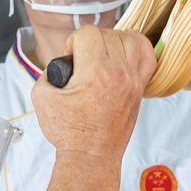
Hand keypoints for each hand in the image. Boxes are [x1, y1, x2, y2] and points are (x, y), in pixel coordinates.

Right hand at [31, 27, 156, 163]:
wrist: (90, 156)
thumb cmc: (70, 133)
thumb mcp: (42, 97)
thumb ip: (46, 73)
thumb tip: (59, 64)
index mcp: (96, 73)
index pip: (88, 33)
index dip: (73, 42)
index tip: (71, 59)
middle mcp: (119, 74)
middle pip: (108, 34)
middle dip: (91, 42)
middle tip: (82, 62)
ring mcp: (133, 81)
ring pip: (130, 39)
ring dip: (113, 42)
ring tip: (102, 56)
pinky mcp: (140, 89)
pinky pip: (148, 56)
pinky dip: (137, 50)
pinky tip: (123, 58)